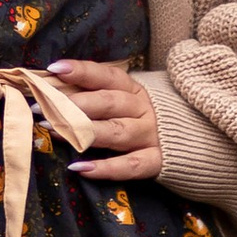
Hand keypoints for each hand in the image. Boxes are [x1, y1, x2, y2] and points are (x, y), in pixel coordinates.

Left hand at [47, 58, 161, 181]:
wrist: (195, 140)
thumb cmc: (146, 118)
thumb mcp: (128, 100)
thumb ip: (96, 94)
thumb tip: (52, 87)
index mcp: (134, 89)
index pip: (107, 76)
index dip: (81, 71)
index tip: (54, 69)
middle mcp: (143, 109)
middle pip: (108, 103)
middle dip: (73, 104)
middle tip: (41, 108)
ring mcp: (151, 136)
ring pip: (117, 132)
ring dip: (83, 132)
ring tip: (53, 133)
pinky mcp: (157, 162)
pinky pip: (130, 166)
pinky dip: (106, 168)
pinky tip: (79, 167)